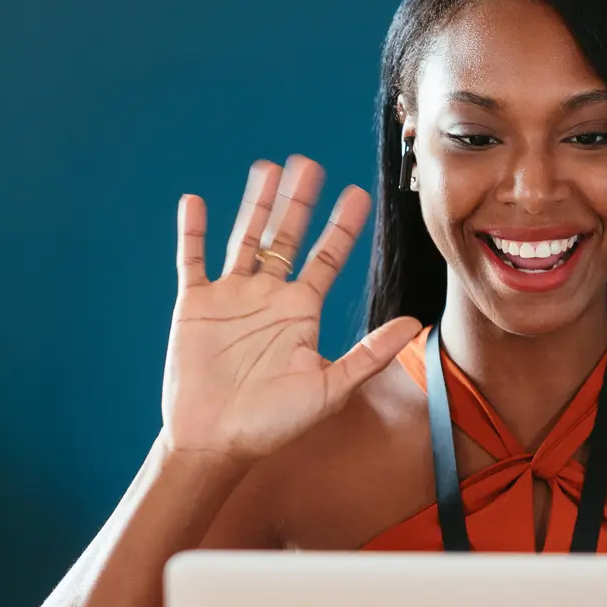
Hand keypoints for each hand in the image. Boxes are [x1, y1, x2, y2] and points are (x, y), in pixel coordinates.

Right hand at [160, 155, 421, 462]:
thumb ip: (370, 354)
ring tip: (267, 169)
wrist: (217, 443)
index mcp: (301, 312)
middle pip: (287, 237)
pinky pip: (192, 260)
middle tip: (309, 164)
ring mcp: (231, 297)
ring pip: (245, 239)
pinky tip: (196, 202)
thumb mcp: (329, 388)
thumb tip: (413, 324)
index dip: (342, 226)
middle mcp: (268, 297)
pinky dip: (193, 232)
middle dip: (298, 201)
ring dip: (255, 205)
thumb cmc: (274, 424)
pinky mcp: (195, 305)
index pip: (326, 257)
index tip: (358, 193)